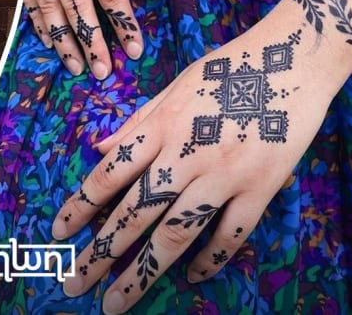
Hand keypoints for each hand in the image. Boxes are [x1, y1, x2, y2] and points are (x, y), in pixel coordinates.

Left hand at [52, 22, 333, 312]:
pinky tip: (190, 277)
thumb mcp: (173, 86)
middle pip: (134, 213)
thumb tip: (99, 148)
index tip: (59, 233)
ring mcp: (224, 174)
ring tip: (117, 301)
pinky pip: (230, 234)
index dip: (81, 206)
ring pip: (176, 233)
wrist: (293, 60)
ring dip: (143, 271)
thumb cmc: (228, 69)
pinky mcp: (261, 188)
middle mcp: (185, 154)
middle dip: (100, 253)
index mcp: (160, 126)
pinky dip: (209, 259)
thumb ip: (137, 122)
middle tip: (74, 283)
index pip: (109, 174)